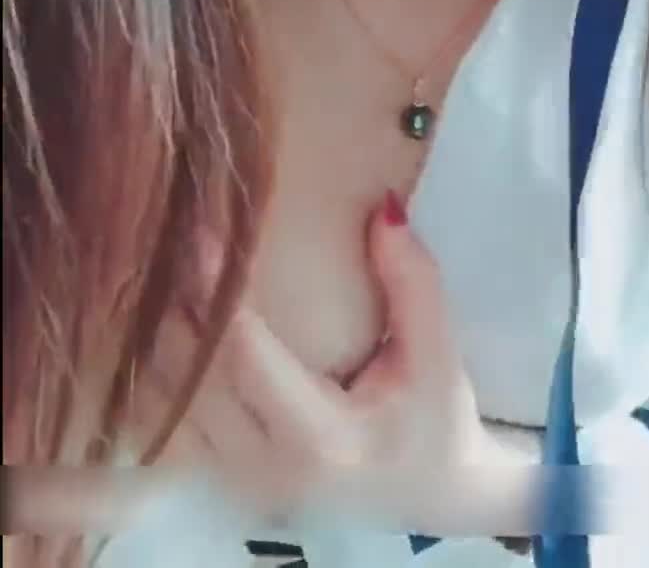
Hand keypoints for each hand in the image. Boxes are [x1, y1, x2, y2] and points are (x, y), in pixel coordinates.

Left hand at [147, 192, 534, 538]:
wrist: (435, 495)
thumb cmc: (437, 420)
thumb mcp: (439, 355)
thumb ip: (414, 282)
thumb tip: (381, 209)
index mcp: (321, 440)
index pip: (245, 357)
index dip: (216, 293)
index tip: (198, 232)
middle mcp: (266, 470)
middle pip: (191, 380)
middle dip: (172, 308)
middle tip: (162, 238)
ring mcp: (239, 486)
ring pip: (167, 406)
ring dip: (155, 339)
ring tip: (152, 270)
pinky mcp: (226, 483)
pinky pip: (170, 424)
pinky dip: (158, 373)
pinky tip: (159, 322)